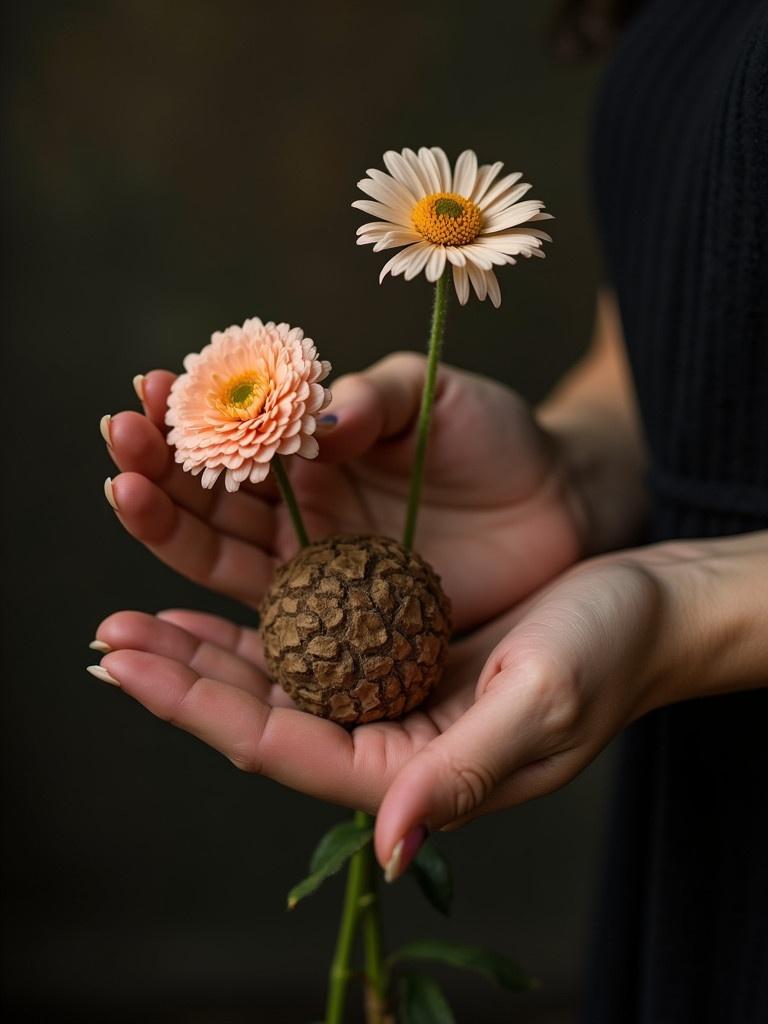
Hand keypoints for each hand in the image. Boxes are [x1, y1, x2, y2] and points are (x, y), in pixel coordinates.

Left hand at [92, 531, 766, 873]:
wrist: (643, 609)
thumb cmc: (607, 654)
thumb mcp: (542, 707)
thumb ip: (465, 776)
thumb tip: (393, 849)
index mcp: (410, 769)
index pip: (280, 744)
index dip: (196, 705)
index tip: (126, 661)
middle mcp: (384, 735)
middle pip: (257, 709)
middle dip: (176, 673)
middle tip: (106, 634)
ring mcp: (383, 691)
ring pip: (271, 672)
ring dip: (200, 641)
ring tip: (133, 613)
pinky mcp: (391, 646)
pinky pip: (304, 635)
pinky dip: (252, 614)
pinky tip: (210, 590)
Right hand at [103, 354, 584, 629]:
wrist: (559, 505)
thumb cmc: (495, 438)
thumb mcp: (433, 395)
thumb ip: (374, 397)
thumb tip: (317, 414)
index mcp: (312, 452)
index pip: (232, 437)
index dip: (187, 415)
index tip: (144, 390)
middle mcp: (301, 515)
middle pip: (210, 500)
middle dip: (160, 470)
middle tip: (119, 440)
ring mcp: (317, 571)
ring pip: (223, 559)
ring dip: (168, 531)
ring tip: (125, 494)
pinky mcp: (344, 624)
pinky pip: (272, 628)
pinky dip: (217, 625)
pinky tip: (167, 612)